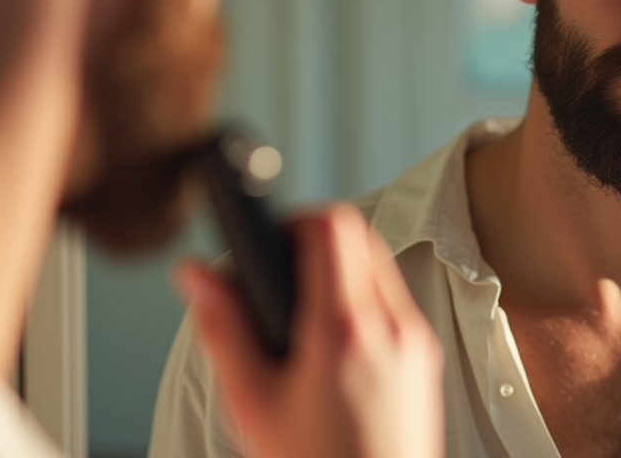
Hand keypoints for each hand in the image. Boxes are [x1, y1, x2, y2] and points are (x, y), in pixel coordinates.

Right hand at [176, 203, 444, 457]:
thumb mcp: (252, 402)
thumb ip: (223, 328)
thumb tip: (194, 274)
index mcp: (343, 330)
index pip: (332, 228)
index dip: (296, 218)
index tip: (272, 240)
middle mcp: (390, 327)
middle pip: (360, 235)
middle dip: (317, 237)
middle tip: (282, 267)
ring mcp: (415, 341)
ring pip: (380, 263)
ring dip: (342, 263)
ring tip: (303, 301)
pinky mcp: (426, 357)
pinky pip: (396, 297)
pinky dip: (364, 293)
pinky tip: (334, 332)